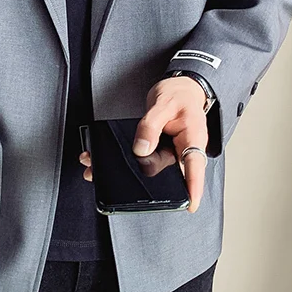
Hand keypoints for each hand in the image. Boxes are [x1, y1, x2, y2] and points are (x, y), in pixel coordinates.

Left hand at [79, 76, 208, 212]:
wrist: (179, 87)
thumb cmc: (178, 94)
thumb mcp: (162, 104)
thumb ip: (150, 126)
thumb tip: (141, 149)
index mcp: (192, 138)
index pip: (194, 165)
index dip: (193, 186)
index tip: (190, 205)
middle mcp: (181, 149)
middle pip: (163, 169)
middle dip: (140, 174)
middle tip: (113, 172)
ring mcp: (169, 151)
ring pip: (149, 165)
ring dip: (127, 166)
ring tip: (96, 166)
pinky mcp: (157, 148)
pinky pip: (142, 156)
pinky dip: (124, 156)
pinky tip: (100, 158)